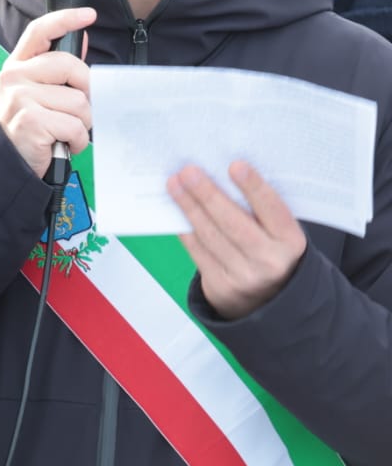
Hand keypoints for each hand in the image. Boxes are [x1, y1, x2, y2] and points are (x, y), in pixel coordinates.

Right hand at [0, 7, 95, 175]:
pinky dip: (77, 140)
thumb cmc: (30, 123)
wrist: (8, 160)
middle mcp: (14, 76)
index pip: (40, 31)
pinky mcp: (29, 120)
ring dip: (82, 124)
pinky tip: (63, 143)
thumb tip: (83, 38)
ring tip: (65, 131)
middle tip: (78, 110)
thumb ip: (59, 68)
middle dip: (86, 91)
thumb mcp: (39, 91)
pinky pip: (74, 126)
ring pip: (79, 102)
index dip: (65, 19)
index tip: (89, 14)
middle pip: (71, 67)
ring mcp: (19, 97)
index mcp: (18, 64)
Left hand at [169, 161, 305, 319]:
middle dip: (208, 195)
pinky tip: (176, 209)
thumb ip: (261, 210)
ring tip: (174, 184)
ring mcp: (244, 276)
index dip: (255, 188)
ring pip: (210, 236)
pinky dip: (184, 228)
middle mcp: (269, 261)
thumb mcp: (278, 233)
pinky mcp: (220, 286)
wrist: (269, 300)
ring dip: (188, 207)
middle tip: (188, 172)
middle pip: (234, 223)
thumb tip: (222, 173)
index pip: (274, 211)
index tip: (235, 165)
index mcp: (290, 242)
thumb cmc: (270, 251)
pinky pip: (197, 251)